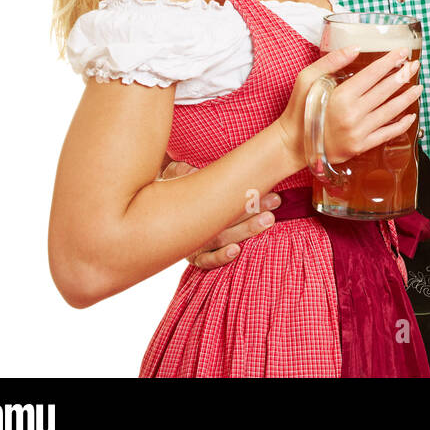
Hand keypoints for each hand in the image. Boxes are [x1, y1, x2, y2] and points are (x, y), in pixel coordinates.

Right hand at [157, 161, 281, 268]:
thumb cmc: (172, 189)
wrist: (155, 212)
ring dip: (247, 228)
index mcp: (191, 200)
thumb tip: (189, 169)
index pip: (220, 197)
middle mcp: (195, 222)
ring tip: (269, 219)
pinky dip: (220, 257)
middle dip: (252, 208)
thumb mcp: (174, 176)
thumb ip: (182, 172)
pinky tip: (236, 251)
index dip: (243, 191)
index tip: (266, 186)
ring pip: (223, 237)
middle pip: (226, 216)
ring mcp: (195, 241)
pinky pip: (206, 260)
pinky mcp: (193, 256)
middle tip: (275, 200)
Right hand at [275, 47, 422, 170]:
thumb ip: (331, 62)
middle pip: (385, 91)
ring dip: (407, 98)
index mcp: (341, 96)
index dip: (389, 62)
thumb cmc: (299, 109)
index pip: (372, 74)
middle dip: (403, 76)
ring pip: (390, 112)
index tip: (402, 52)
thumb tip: (355, 47)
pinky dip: (401, 125)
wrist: (292, 144)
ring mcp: (359, 132)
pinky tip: (410, 116)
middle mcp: (353, 114)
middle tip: (415, 65)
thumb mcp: (307, 79)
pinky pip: (386, 134)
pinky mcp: (360, 146)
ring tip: (419, 88)